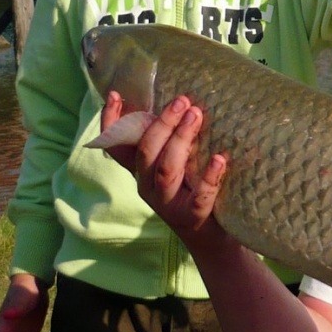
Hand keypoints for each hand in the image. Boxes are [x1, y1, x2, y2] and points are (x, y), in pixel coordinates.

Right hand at [101, 93, 224, 240]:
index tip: (114, 94)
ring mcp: (168, 203)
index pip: (119, 147)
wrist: (210, 237)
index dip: (111, 122)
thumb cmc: (193, 189)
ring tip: (196, 116)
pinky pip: (199, 196)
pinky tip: (219, 158)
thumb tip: (179, 101)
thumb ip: (170, 141)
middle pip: (147, 152)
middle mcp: (148, 186)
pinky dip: (209, 176)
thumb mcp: (176, 163)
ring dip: (181, 140)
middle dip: (162, 124)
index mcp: (141, 172)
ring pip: (167, 169)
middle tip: (182, 101)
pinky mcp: (192, 217)